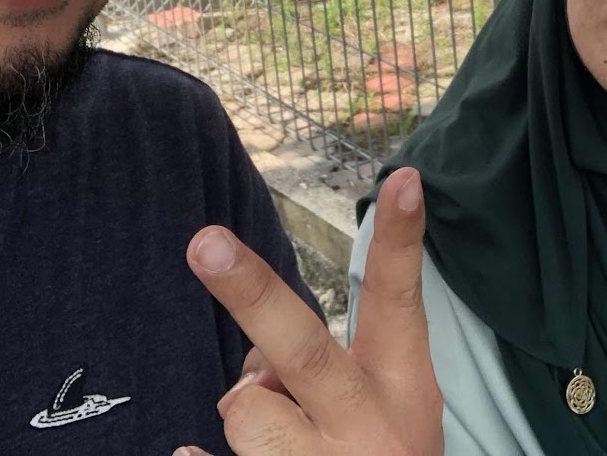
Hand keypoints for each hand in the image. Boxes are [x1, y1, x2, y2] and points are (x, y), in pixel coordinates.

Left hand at [175, 167, 442, 455]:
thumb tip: (253, 367)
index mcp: (400, 394)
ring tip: (281, 445)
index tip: (404, 177)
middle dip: (249, 292)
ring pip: (246, 409)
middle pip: (301, 349)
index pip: (400, 303)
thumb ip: (327, 374)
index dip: (402, 240)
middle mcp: (367, 430)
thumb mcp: (384, 417)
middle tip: (203, 242)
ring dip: (248, 415)